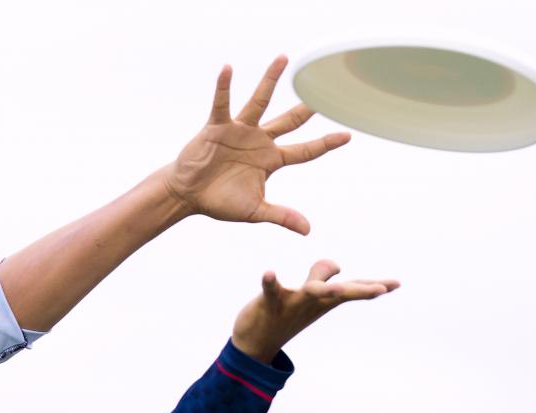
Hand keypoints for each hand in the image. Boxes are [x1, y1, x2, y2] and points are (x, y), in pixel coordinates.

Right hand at [163, 55, 350, 234]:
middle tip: (324, 89)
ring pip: (259, 102)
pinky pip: (222, 104)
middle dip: (306, 108)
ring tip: (284, 58)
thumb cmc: (220, 201)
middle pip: (289, 120)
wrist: (188, 195)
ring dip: (270, 80)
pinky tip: (227, 68)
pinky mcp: (217, 127)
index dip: (325, 143)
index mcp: (271, 160)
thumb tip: (308, 231)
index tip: (348, 135)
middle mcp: (259, 141)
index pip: (305, 151)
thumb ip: (281, 216)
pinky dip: (223, 87)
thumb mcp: (255, 210)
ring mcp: (239, 131)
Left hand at [232, 261, 399, 361]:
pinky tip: (269, 272)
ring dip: (324, 289)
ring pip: (312, 292)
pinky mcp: (270, 303)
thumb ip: (321, 276)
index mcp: (323, 299)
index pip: (352, 289)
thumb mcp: (308, 293)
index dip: (374, 286)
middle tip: (382, 289)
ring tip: (335, 288)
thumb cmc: (284, 315)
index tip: (396, 284)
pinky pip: (271, 291)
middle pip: (340, 293)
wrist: (254, 344)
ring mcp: (293, 303)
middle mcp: (312, 301)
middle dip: (361, 290)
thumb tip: (338, 266)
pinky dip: (270, 281)